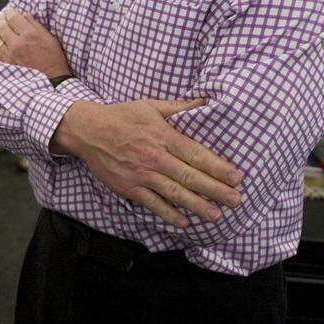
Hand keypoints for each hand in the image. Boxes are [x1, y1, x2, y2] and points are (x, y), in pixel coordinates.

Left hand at [0, 9, 69, 78]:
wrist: (52, 80)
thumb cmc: (53, 58)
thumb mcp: (49, 38)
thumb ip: (36, 25)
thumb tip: (24, 14)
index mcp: (29, 35)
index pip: (13, 17)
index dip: (10, 12)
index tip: (9, 12)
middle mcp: (17, 44)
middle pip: (2, 26)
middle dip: (0, 20)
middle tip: (0, 18)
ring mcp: (9, 56)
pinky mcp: (4, 66)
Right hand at [54, 100, 242, 227]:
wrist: (87, 130)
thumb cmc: (121, 116)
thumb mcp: (150, 106)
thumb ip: (179, 107)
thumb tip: (205, 102)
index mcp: (163, 136)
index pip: (196, 154)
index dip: (218, 167)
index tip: (236, 177)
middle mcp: (154, 157)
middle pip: (190, 177)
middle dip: (215, 190)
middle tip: (235, 201)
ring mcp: (141, 174)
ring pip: (174, 193)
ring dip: (197, 206)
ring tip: (216, 215)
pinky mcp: (129, 187)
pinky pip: (152, 203)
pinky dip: (168, 213)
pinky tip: (184, 221)